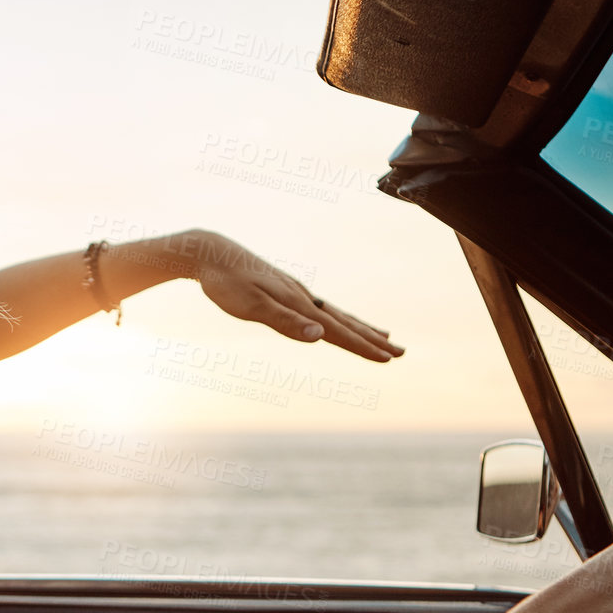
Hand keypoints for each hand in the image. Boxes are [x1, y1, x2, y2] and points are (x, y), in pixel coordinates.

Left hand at [181, 230, 403, 361]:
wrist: (210, 252)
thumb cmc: (226, 283)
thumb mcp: (251, 306)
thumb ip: (285, 323)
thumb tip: (320, 337)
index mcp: (298, 304)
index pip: (338, 331)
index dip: (364, 347)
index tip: (388, 360)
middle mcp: (304, 297)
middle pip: (347, 322)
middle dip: (374, 339)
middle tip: (402, 353)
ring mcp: (297, 292)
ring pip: (338, 314)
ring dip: (363, 327)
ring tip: (385, 336)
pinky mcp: (287, 291)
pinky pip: (323, 308)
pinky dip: (340, 317)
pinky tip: (337, 320)